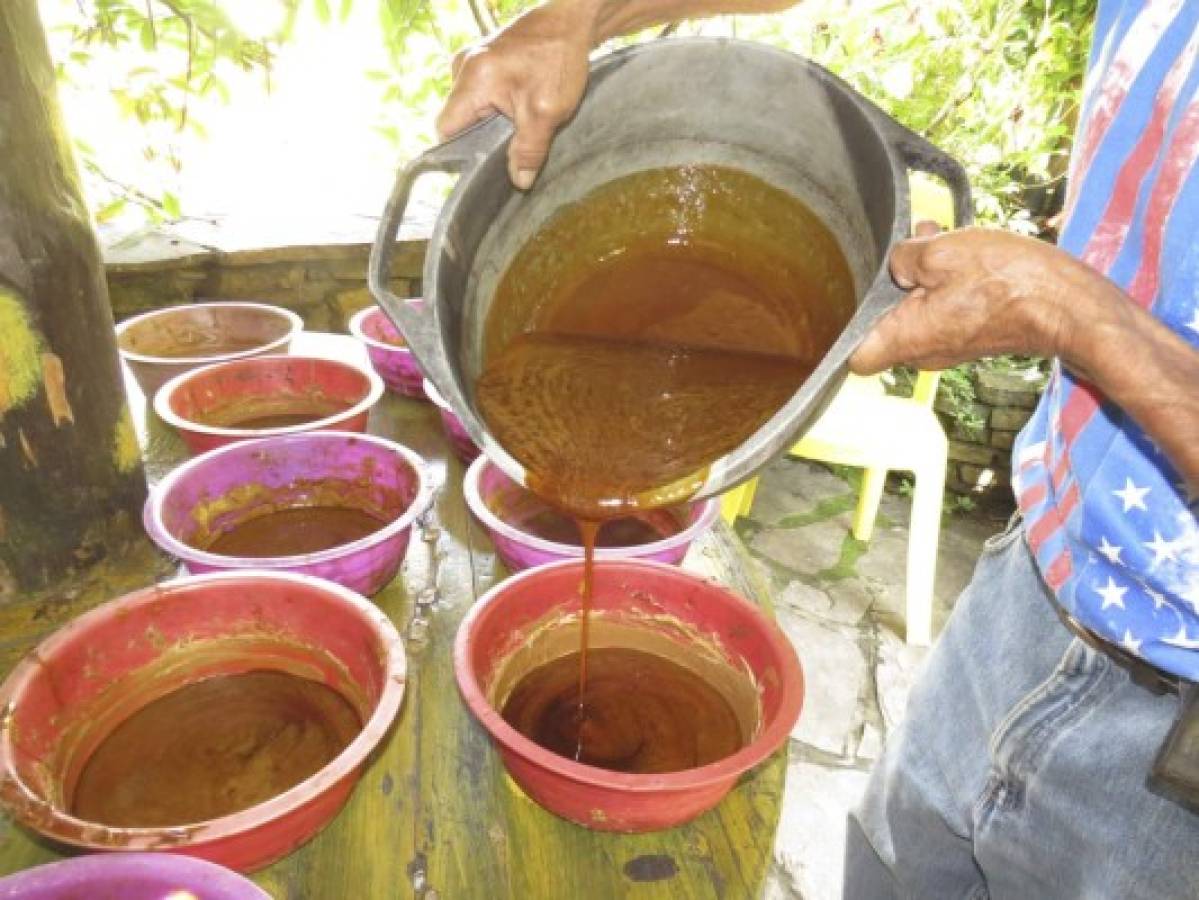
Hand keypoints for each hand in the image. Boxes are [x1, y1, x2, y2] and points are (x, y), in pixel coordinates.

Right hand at [436, 2, 591, 189]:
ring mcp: (471, 62)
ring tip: (520, 123)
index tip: (484, 166)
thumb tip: (519, 182)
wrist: (572, 21)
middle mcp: (462, 68)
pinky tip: (520, 109)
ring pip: (471, 109)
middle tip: (510, 146)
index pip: (446, 130)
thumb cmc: (558, 59)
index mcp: (471, 80)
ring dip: (493, 123)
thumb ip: (529, 150)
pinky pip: (481, 95)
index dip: (461, 153)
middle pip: (458, 120)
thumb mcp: (546, 113)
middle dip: (482, 138)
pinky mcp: (483, 61)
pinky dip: (498, 107)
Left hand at [848, 227, 1096, 373]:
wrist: (1067, 303)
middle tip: (901, 253)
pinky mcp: (968, 334)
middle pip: (883, 325)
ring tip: (932, 238)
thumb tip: (898, 264)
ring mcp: (946, 346)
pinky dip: (940, 282)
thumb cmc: (1008, 281)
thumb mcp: (943, 251)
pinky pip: (940, 308)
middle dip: (887, 286)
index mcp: (906, 340)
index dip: (844, 332)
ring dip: (918, 276)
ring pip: (914, 310)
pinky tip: (952, 248)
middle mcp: (922, 353)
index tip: (847, 301)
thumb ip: (904, 257)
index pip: (855, 359)